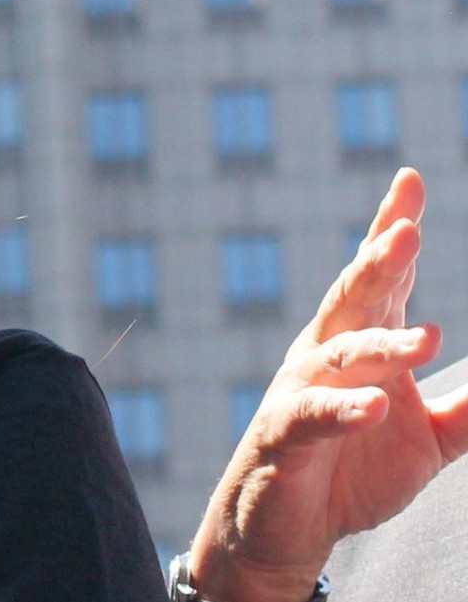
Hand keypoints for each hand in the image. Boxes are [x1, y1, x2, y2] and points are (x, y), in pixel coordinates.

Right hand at [188, 168, 467, 601]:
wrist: (284, 531)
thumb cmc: (351, 471)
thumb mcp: (430, 441)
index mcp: (361, 343)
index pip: (380, 278)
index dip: (390, 228)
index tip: (410, 181)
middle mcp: (325, 355)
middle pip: (352, 299)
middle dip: (377, 264)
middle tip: (406, 233)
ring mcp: (300, 393)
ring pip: (338, 356)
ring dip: (382, 346)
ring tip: (430, 338)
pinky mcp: (281, 438)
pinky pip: (311, 418)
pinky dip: (342, 412)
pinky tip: (373, 408)